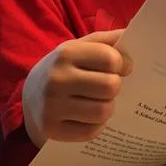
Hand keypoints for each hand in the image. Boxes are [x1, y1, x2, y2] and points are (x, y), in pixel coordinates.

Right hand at [22, 29, 131, 147]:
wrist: (30, 94)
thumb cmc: (68, 67)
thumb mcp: (83, 46)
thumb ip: (109, 40)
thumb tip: (134, 33)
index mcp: (66, 53)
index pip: (110, 59)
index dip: (122, 64)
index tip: (119, 68)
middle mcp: (56, 79)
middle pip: (110, 86)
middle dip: (115, 87)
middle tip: (108, 87)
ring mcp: (51, 106)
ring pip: (103, 111)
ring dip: (107, 107)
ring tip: (99, 101)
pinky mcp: (51, 129)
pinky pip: (91, 132)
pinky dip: (96, 125)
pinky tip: (88, 117)